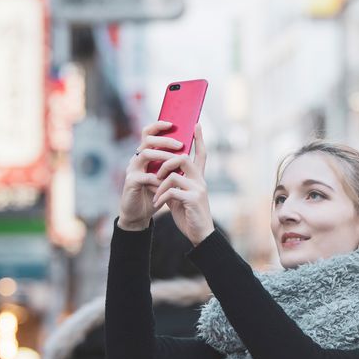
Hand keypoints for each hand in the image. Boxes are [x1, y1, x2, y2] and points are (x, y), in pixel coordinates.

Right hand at [117, 121, 184, 229]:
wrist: (139, 213)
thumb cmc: (154, 192)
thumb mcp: (166, 176)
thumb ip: (173, 164)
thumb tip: (188, 150)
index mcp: (145, 154)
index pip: (148, 133)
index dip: (158, 125)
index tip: (173, 123)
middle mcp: (137, 158)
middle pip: (148, 139)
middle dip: (165, 140)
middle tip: (180, 144)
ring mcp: (132, 169)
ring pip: (145, 154)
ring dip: (162, 156)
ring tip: (176, 161)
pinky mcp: (131, 182)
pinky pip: (144, 176)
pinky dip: (157, 179)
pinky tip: (166, 182)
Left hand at [152, 124, 214, 244]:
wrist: (199, 234)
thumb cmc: (188, 215)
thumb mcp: (179, 196)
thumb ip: (173, 183)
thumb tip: (160, 173)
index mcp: (198, 178)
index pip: (202, 154)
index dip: (200, 139)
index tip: (196, 124)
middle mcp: (201, 181)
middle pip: (183, 158)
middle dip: (166, 161)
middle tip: (156, 174)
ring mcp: (198, 189)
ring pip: (174, 175)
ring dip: (160, 184)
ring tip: (156, 194)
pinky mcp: (193, 200)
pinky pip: (172, 191)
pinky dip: (161, 196)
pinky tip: (158, 204)